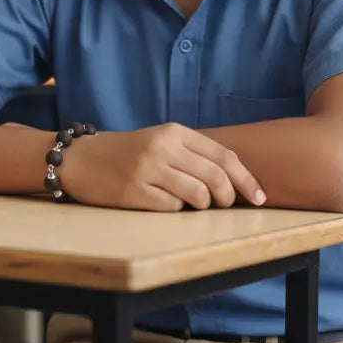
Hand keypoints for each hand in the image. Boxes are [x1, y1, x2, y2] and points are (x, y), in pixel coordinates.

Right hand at [61, 123, 266, 211]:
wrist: (83, 159)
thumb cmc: (129, 153)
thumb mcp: (162, 141)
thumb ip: (194, 154)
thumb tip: (235, 180)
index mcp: (175, 131)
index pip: (223, 156)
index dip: (246, 179)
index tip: (259, 196)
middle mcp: (163, 147)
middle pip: (215, 178)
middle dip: (229, 197)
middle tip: (226, 206)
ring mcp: (147, 169)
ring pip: (197, 195)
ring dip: (203, 206)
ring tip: (193, 204)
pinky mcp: (134, 192)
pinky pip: (171, 208)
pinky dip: (176, 210)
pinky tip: (164, 203)